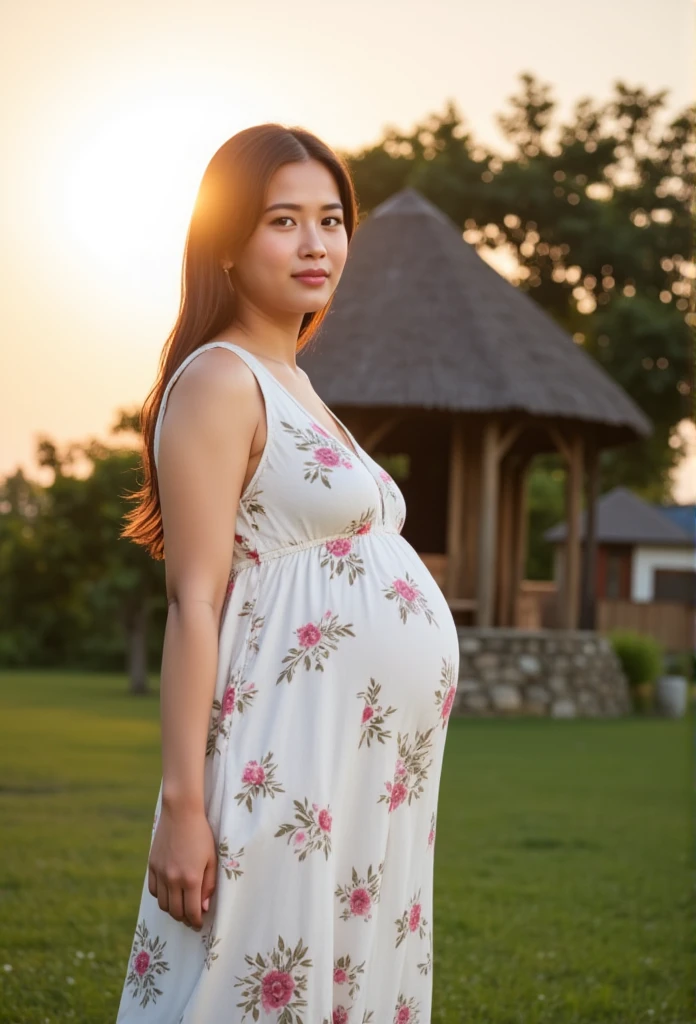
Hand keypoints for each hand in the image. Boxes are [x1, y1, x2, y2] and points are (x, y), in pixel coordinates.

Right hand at [147, 803, 216, 929]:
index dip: (196, 922)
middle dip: (185, 919)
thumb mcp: (212, 859)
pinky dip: (162, 897)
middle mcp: (173, 879)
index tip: (199, 924)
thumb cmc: (201, 834)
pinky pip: (154, 891)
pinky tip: (170, 894)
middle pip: (176, 912)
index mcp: (191, 879)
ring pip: (163, 905)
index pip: (192, 911)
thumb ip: (208, 885)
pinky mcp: (152, 866)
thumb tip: (204, 907)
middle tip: (191, 918)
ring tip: (181, 907)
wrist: (181, 813)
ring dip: (173, 910)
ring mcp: (160, 873)